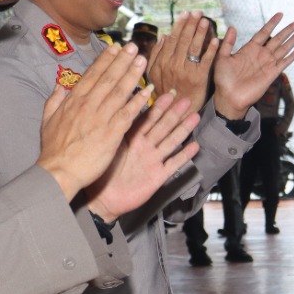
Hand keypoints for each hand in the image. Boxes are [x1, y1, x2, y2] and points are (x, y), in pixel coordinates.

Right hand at [38, 42, 153, 199]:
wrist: (59, 171)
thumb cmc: (53, 150)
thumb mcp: (47, 120)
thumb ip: (54, 100)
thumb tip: (59, 86)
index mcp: (73, 101)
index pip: (92, 75)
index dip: (105, 60)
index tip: (116, 48)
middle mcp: (88, 105)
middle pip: (108, 78)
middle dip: (122, 61)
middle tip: (134, 47)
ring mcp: (101, 118)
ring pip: (120, 91)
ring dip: (132, 74)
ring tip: (142, 61)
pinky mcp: (112, 133)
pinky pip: (128, 113)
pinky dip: (138, 101)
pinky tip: (149, 91)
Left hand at [83, 93, 201, 220]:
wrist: (102, 200)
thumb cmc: (99, 174)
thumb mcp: (107, 146)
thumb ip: (116, 128)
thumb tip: (116, 106)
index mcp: (131, 139)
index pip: (147, 119)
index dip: (158, 106)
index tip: (168, 93)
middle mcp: (144, 148)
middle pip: (162, 127)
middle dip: (174, 114)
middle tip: (186, 100)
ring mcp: (153, 161)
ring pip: (171, 142)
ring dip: (183, 130)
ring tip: (194, 117)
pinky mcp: (157, 176)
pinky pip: (173, 164)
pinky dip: (183, 155)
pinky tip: (195, 146)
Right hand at [145, 12, 216, 112]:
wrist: (175, 113)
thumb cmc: (165, 93)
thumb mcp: (153, 75)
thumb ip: (156, 55)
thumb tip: (162, 36)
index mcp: (162, 62)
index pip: (172, 39)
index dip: (179, 26)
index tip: (185, 15)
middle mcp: (172, 65)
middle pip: (183, 40)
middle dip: (191, 24)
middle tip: (197, 12)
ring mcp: (186, 72)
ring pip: (193, 48)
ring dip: (200, 32)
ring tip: (205, 21)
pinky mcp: (198, 79)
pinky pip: (205, 61)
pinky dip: (210, 49)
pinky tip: (215, 40)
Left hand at [213, 12, 293, 119]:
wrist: (229, 97)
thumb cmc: (223, 79)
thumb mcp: (222, 57)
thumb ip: (228, 42)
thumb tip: (232, 26)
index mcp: (249, 49)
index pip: (264, 32)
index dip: (272, 23)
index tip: (281, 14)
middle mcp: (261, 55)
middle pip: (278, 38)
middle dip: (289, 29)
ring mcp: (267, 64)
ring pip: (284, 48)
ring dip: (293, 39)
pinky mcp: (272, 74)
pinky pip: (284, 63)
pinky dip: (292, 56)